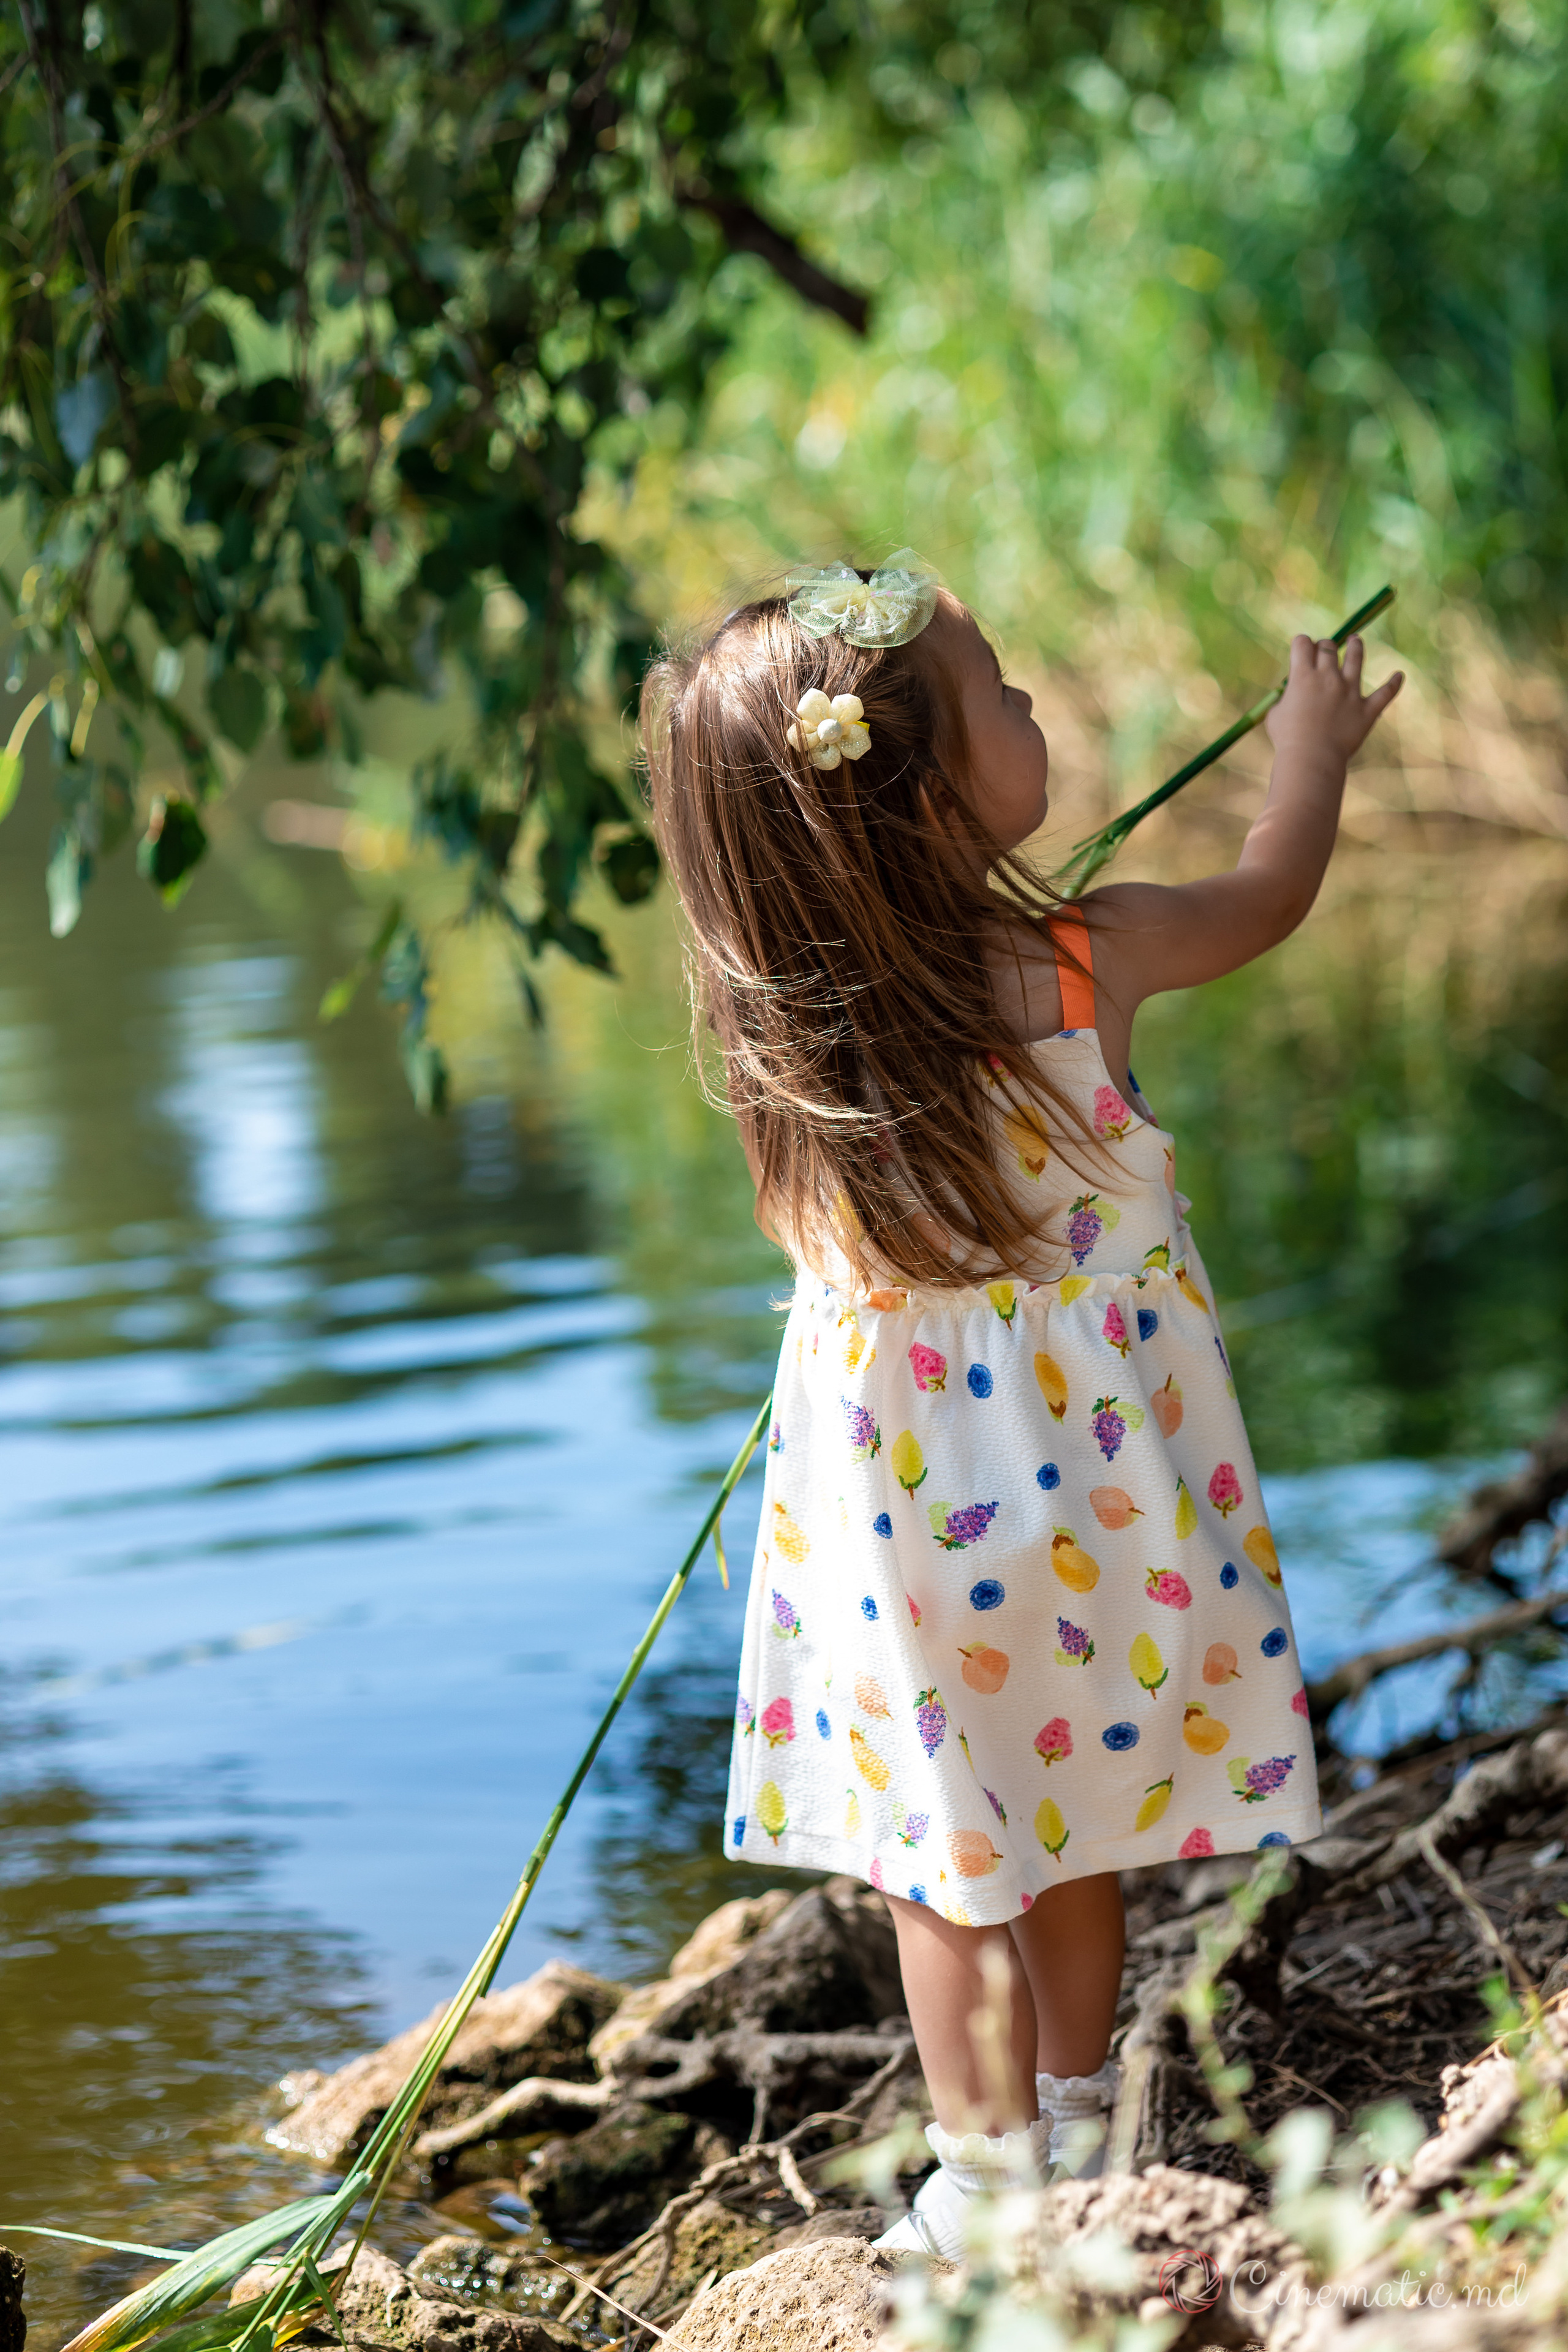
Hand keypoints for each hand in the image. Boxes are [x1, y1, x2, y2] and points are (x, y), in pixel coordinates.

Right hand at [1264, 632, 1403, 763]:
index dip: (1301, 644)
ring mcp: (1350, 691)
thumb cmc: (1287, 739)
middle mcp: (1328, 677)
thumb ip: (1284, 699)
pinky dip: (1393, 684)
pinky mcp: (1366, 709)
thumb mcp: (1275, 714)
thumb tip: (1289, 694)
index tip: (1301, 652)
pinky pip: (1385, 693)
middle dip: (1324, 646)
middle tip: (1323, 652)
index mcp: (1302, 676)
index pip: (1302, 643)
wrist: (1311, 759)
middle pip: (1328, 646)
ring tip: (1355, 642)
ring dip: (1355, 646)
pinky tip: (1399, 675)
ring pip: (1356, 658)